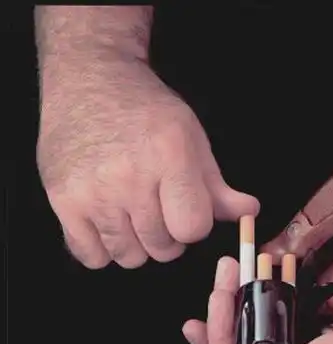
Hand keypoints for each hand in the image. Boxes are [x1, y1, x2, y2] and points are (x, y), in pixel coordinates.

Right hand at [37, 58, 258, 268]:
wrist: (88, 76)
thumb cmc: (144, 110)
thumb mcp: (190, 138)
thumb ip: (217, 185)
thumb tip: (249, 212)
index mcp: (169, 156)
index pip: (192, 229)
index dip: (192, 224)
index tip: (183, 208)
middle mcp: (129, 176)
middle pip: (162, 248)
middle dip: (166, 237)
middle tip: (155, 209)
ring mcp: (93, 191)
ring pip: (129, 257)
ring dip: (135, 245)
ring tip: (130, 215)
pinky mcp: (63, 200)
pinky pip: (92, 256)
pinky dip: (101, 249)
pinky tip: (105, 223)